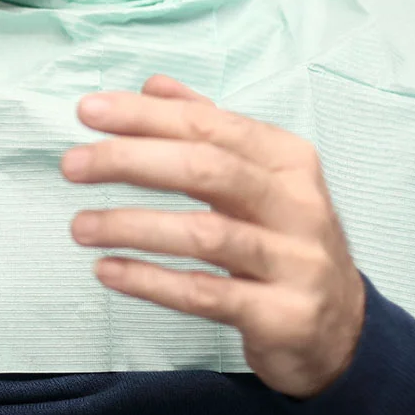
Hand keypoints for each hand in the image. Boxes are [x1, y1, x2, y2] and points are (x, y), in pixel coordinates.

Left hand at [62, 76, 365, 397]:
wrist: (342, 331)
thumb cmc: (283, 240)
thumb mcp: (258, 176)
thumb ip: (208, 127)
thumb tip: (153, 84)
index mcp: (286, 158)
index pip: (208, 124)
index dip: (146, 116)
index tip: (88, 112)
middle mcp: (296, 203)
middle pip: (206, 169)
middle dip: (131, 160)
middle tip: (72, 164)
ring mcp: (294, 261)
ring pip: (204, 233)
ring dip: (132, 225)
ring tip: (78, 226)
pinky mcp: (282, 315)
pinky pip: (205, 294)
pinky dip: (150, 281)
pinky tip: (108, 270)